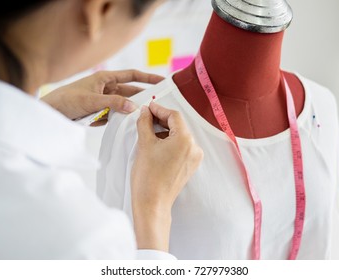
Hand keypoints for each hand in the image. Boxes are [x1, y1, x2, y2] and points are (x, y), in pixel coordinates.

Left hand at [41, 70, 163, 122]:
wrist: (49, 113)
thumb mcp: (91, 101)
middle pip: (130, 91)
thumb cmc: (66, 100)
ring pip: (123, 105)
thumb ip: (113, 104)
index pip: (132, 75)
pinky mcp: (100, 112)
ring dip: (131, 110)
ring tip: (145, 117)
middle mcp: (106, 88)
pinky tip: (128, 124)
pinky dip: (121, 119)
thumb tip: (134, 107)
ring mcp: (104, 100)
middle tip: (158, 103)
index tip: (162, 81)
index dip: (148, 77)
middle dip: (143, 96)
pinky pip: (115, 114)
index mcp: (105, 78)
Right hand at [131, 102, 203, 251]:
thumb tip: (146, 112)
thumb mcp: (144, 144)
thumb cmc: (148, 176)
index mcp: (185, 140)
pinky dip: (170, 143)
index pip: (174, 116)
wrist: (152, 203)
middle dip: (162, 120)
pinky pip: (182, 147)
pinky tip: (157, 144)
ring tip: (149, 132)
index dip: (160, 109)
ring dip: (165, 132)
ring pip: (180, 136)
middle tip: (146, 118)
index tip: (148, 108)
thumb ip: (145, 123)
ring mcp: (194, 158)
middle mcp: (194, 147)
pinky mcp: (190, 166)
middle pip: (178, 126)